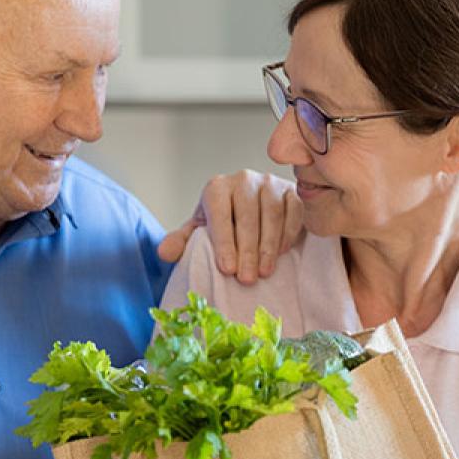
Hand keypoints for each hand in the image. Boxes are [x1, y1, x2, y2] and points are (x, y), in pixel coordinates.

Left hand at [158, 170, 301, 284]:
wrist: (255, 209)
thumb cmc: (226, 224)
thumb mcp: (202, 231)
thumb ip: (183, 242)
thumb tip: (164, 253)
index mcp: (217, 187)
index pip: (219, 213)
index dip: (223, 242)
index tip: (226, 269)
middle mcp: (243, 179)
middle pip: (247, 215)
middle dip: (246, 250)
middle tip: (246, 279)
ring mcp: (270, 183)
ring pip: (271, 213)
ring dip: (268, 246)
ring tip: (264, 272)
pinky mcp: (292, 190)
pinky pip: (294, 210)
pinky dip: (288, 232)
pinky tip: (282, 253)